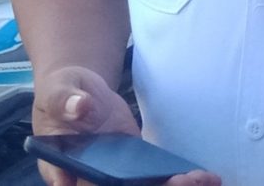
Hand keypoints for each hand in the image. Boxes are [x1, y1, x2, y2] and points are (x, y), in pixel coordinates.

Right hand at [30, 67, 219, 185]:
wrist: (79, 90)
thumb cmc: (61, 91)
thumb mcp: (58, 89)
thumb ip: (64, 99)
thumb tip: (80, 107)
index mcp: (61, 165)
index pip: (80, 185)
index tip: (122, 183)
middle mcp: (87, 176)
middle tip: (180, 181)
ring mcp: (113, 172)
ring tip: (201, 180)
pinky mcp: (133, 164)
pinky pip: (153, 177)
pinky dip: (178, 179)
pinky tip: (205, 177)